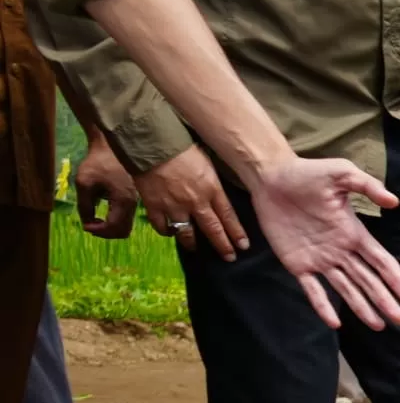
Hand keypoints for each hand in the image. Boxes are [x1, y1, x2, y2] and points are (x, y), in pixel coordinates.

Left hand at [73, 139, 138, 237]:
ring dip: (109, 228)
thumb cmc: (97, 163)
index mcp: (123, 200)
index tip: (84, 225)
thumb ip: (84, 206)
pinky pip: (126, 218)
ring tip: (95, 220)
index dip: (97, 230)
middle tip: (90, 225)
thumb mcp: (84, 183)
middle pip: (123, 231)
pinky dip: (114, 221)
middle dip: (105, 233)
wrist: (112, 147)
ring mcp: (135, 202)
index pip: (113, 227)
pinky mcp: (133, 199)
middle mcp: (133, 204)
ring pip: (126, 226)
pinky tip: (103, 213)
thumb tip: (87, 223)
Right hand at [138, 143, 247, 258]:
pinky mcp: (154, 207)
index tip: (243, 246)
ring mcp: (174, 207)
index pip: (229, 216)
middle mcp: (196, 202)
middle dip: (222, 246)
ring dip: (193, 243)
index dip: (237, 233)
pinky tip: (170, 232)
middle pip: (212, 229)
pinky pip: (162, 226)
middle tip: (229, 257)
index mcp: (212, 190)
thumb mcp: (208, 164)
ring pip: (187, 233)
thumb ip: (213, 183)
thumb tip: (219, 194)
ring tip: (196, 249)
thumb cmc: (183, 148)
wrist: (153, 145)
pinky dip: (166, 231)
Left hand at [244, 158, 399, 329]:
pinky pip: (312, 289)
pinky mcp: (296, 263)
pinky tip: (334, 323)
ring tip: (378, 326)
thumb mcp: (341, 172)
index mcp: (354, 233)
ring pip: (346, 289)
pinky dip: (323, 306)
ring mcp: (320, 259)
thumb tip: (394, 202)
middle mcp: (341, 251)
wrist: (271, 178)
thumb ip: (367, 185)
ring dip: (362, 308)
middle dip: (385, 300)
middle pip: (368, 280)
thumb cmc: (307, 173)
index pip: (381, 261)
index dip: (396, 280)